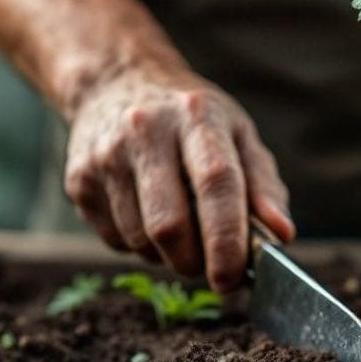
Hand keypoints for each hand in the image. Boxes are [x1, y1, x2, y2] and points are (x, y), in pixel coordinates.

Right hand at [64, 67, 294, 291]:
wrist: (115, 84)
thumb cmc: (192, 120)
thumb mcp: (238, 136)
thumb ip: (264, 187)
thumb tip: (282, 236)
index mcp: (197, 116)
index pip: (215, 184)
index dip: (226, 239)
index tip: (234, 277)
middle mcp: (145, 131)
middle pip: (169, 225)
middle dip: (195, 262)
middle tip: (212, 268)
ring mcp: (105, 156)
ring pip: (140, 241)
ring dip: (168, 256)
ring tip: (180, 228)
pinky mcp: (78, 180)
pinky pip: (115, 241)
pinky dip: (140, 246)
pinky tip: (147, 215)